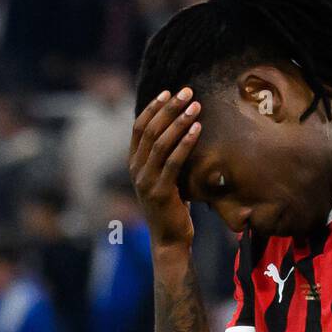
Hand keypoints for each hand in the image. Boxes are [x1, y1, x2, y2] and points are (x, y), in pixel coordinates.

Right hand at [129, 87, 202, 248]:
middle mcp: (136, 170)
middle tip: (187, 92)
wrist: (170, 239)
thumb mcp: (165, 177)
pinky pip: (173, 162)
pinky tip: (197, 129)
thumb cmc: (173, 206)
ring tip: (196, 106)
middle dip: (169, 108)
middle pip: (150, 130)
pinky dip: (185, 143)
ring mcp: (146, 181)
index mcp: (134, 163)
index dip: (153, 107)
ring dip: (179, 121)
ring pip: (160, 143)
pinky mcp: (160, 192)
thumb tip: (183, 131)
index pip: (139, 127)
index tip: (169, 92)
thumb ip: (167, 157)